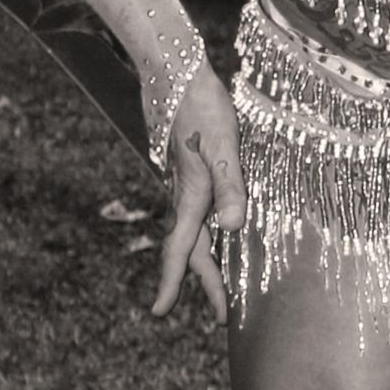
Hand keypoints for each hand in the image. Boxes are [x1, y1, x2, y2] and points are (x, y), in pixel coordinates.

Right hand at [148, 60, 245, 326]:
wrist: (177, 74)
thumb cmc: (201, 107)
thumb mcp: (222, 144)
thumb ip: (229, 184)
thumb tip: (231, 228)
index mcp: (191, 196)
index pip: (181, 249)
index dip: (172, 282)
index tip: (159, 313)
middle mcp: (186, 195)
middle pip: (192, 249)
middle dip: (206, 283)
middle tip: (223, 316)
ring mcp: (187, 183)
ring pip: (196, 232)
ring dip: (208, 261)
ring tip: (224, 285)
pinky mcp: (192, 170)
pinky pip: (199, 213)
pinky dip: (209, 233)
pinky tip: (221, 231)